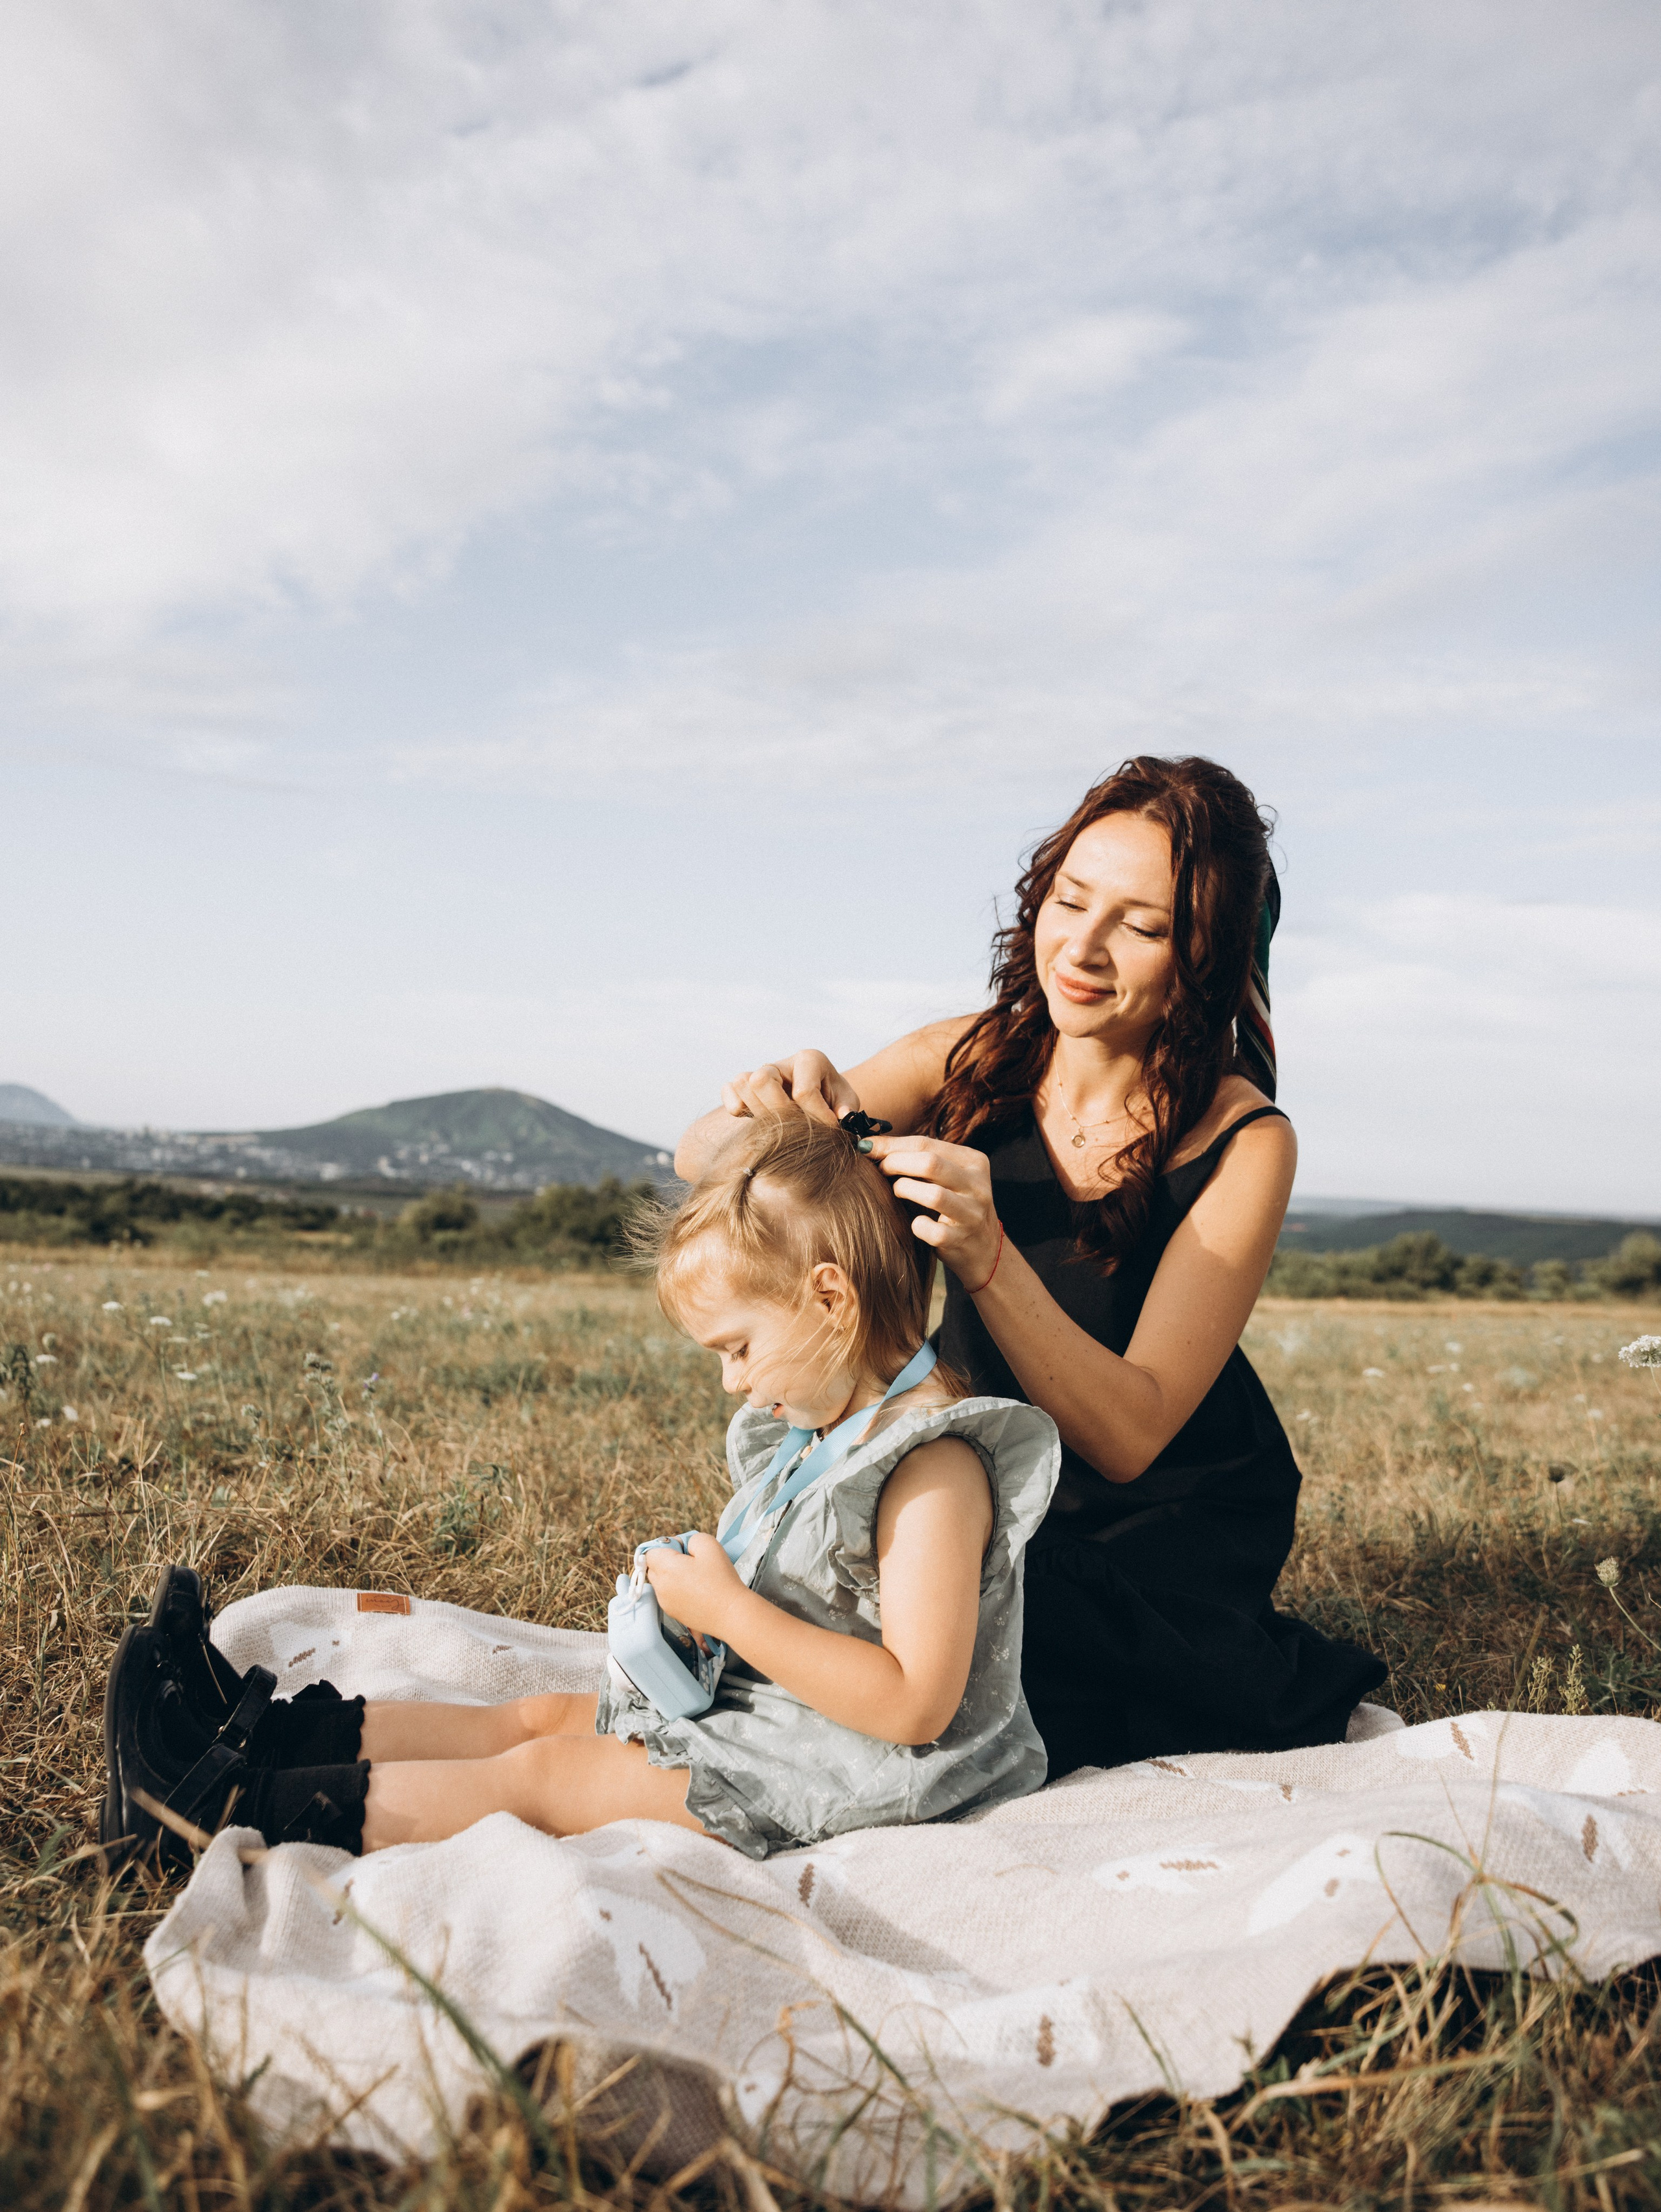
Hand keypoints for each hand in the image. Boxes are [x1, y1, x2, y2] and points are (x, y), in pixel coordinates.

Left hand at [642, 1532, 743, 1639]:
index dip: (666, 1546)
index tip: (684, 1549)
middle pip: (654, 1567)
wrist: (731, 1613)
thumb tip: (682, 1546)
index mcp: (665, 1569)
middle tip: (692, 1562)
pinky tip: (698, 1592)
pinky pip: (670, 1596)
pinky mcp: (674, 1614)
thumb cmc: (721, 1580)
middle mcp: (661, 1588)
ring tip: (697, 1579)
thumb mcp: (709, 1545)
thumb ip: (690, 1539)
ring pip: (661, 1583)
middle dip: (668, 1561)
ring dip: (673, 1577)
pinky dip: (678, 1591)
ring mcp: (666, 1603)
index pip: (650, 1552)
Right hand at [719, 1049, 860, 1129]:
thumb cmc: (834, 1099)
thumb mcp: (847, 1101)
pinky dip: (735, 1106)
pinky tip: (754, 1118)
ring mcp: (761, 1073)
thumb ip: (847, 1108)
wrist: (820, 1096)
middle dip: (779, 1112)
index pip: (803, 1091)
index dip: (816, 1117)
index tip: (830, 1131)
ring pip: (742, 1083)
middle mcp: (781, 1063)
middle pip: (762, 1080)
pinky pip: (728, 1090)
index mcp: (810, 1060)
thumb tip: (841, 1117)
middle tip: (797, 1129)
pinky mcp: (745, 1087)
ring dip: (758, 1110)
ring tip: (780, 1125)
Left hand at [865, 1134, 1001, 1288]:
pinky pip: (932, 1230)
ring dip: (904, 1190)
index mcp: (973, 1162)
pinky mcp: (962, 1239)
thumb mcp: (948, 1178)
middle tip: (878, 1169)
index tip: (867, 1146)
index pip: (927, 1144)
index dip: (891, 1144)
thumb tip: (873, 1145)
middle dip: (895, 1163)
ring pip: (934, 1195)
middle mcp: (977, 1185)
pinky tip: (914, 1222)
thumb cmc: (954, 1206)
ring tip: (896, 1191)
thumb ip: (921, 1160)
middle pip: (930, 1163)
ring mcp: (972, 1214)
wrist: (985, 1250)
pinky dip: (916, 1225)